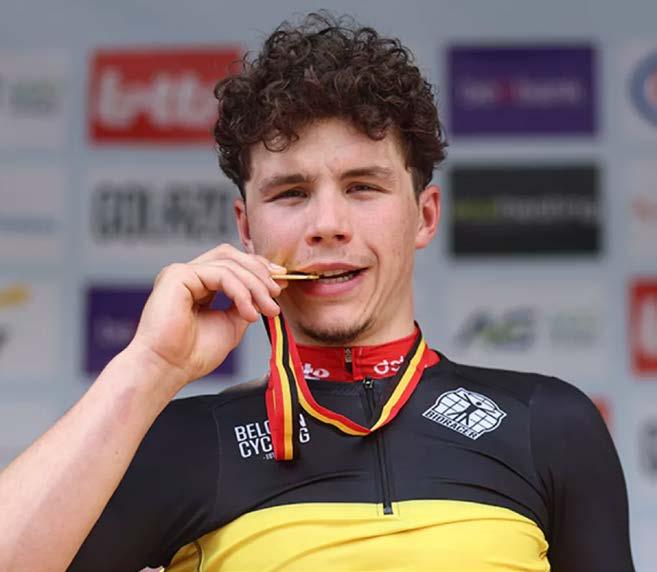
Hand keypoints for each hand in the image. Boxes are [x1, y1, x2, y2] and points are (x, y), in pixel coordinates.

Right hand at [127, 244, 286, 388]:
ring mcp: (182, 273)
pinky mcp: (177, 275)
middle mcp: (189, 275)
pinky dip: (241, 291)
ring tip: (267, 308)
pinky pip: (220, 274)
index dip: (258, 269)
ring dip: (254, 285)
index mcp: (198, 285)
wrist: (168, 370)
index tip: (281, 283)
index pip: (232, 263)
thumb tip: (266, 292)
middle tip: (276, 294)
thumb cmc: (192, 355)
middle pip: (231, 256)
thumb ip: (245, 304)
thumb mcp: (231, 325)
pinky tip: (249, 312)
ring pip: (228, 263)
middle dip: (259, 272)